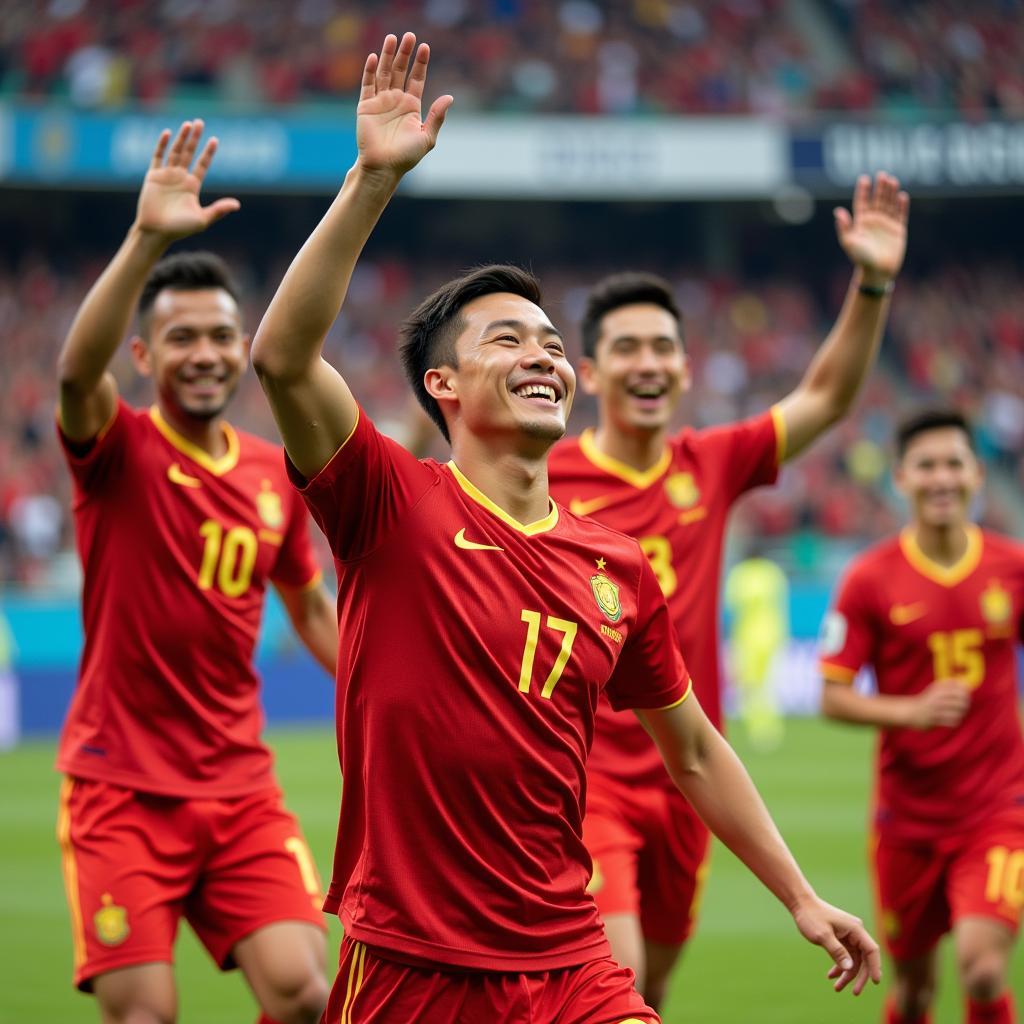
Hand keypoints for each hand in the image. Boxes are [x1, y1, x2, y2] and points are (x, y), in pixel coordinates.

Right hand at [135, 120, 239, 240]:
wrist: (157, 231)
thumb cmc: (180, 229)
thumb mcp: (202, 219)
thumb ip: (219, 210)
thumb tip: (237, 205)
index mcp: (192, 186)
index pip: (202, 165)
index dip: (208, 153)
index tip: (215, 140)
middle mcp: (180, 178)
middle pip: (189, 153)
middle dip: (194, 138)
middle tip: (200, 122)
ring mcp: (166, 176)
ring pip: (175, 152)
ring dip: (181, 138)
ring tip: (188, 124)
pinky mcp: (153, 176)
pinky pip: (157, 157)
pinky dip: (162, 145)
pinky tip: (168, 133)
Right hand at [356, 32, 452, 180]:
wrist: (384, 167)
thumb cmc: (406, 156)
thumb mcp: (427, 137)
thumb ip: (437, 117)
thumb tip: (450, 97)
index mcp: (411, 106)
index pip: (416, 79)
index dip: (420, 63)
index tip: (424, 47)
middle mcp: (396, 100)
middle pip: (401, 71)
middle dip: (405, 54)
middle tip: (409, 36)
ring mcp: (380, 102)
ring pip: (384, 73)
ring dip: (388, 56)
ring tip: (393, 38)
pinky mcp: (366, 106)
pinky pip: (367, 84)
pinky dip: (370, 71)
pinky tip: (375, 57)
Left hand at [791, 895, 880, 995]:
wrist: (800, 904)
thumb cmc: (811, 917)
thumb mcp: (822, 936)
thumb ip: (837, 951)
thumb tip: (849, 968)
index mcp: (855, 929)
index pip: (871, 950)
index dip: (875, 967)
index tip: (875, 982)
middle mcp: (855, 932)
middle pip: (865, 958)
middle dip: (860, 976)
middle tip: (855, 993)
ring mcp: (848, 935)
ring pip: (854, 959)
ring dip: (847, 974)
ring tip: (837, 988)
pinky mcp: (841, 938)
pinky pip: (845, 956)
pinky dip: (839, 966)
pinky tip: (830, 975)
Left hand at [834, 173, 908, 284]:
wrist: (877, 272)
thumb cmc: (860, 258)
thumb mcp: (849, 242)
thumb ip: (844, 227)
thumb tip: (838, 211)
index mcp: (861, 223)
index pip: (862, 203)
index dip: (863, 191)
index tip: (864, 178)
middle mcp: (874, 221)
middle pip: (877, 200)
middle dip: (880, 188)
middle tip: (881, 175)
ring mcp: (887, 225)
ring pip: (889, 204)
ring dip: (890, 193)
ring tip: (892, 180)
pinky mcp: (899, 230)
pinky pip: (901, 214)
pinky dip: (902, 205)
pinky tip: (902, 196)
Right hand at [908, 679, 970, 729]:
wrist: (911, 712)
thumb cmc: (927, 700)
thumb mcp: (936, 688)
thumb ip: (949, 684)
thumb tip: (964, 682)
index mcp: (938, 689)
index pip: (959, 689)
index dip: (965, 693)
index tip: (964, 696)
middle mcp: (937, 699)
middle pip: (961, 701)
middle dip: (965, 704)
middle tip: (962, 705)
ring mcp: (935, 710)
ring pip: (958, 712)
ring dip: (960, 713)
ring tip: (958, 712)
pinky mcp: (934, 721)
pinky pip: (952, 722)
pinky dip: (955, 721)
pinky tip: (952, 719)